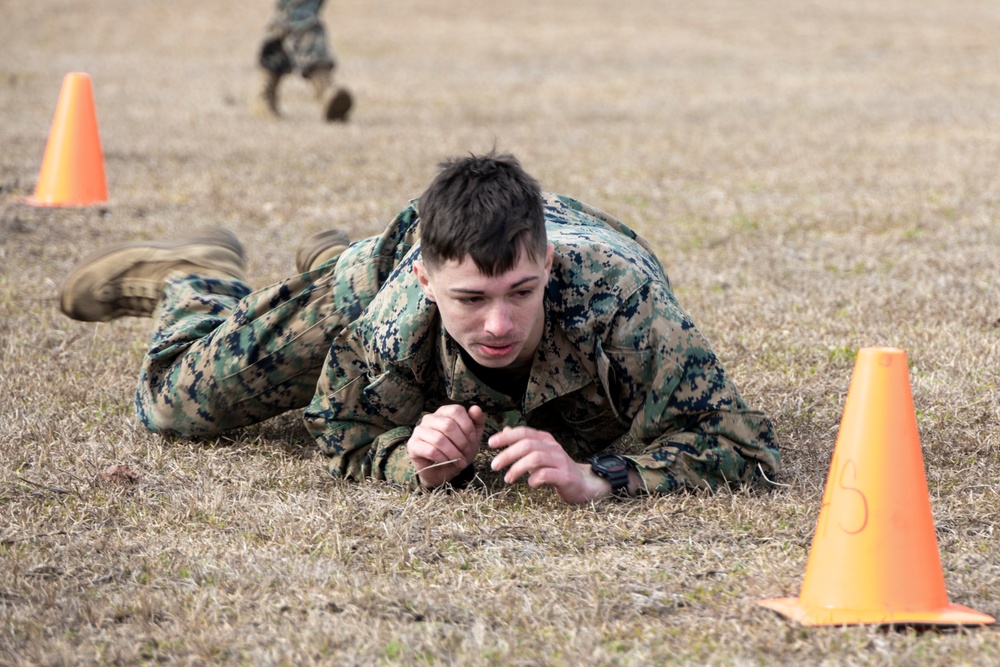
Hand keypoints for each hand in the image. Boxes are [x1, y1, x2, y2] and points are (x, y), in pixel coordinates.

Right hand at [407, 405, 484, 487]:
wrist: (443, 471)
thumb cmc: (457, 450)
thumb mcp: (472, 437)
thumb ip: (477, 421)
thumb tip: (476, 408)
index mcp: (443, 412)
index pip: (456, 410)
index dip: (467, 427)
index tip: (472, 441)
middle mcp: (429, 418)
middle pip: (448, 425)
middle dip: (461, 442)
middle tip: (466, 453)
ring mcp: (419, 431)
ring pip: (439, 439)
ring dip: (453, 453)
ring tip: (459, 461)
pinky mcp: (413, 445)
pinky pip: (430, 450)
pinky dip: (443, 458)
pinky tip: (447, 462)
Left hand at [488, 426, 612, 503]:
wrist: (583, 483)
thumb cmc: (557, 468)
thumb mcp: (539, 453)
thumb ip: (523, 442)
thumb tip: (505, 430)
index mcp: (545, 439)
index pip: (523, 432)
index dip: (506, 437)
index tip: (490, 443)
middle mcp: (552, 447)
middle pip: (527, 445)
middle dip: (508, 454)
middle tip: (494, 466)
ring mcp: (560, 461)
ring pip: (535, 458)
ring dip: (517, 468)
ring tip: (508, 479)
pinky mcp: (565, 476)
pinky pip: (546, 475)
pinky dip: (534, 479)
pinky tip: (530, 484)